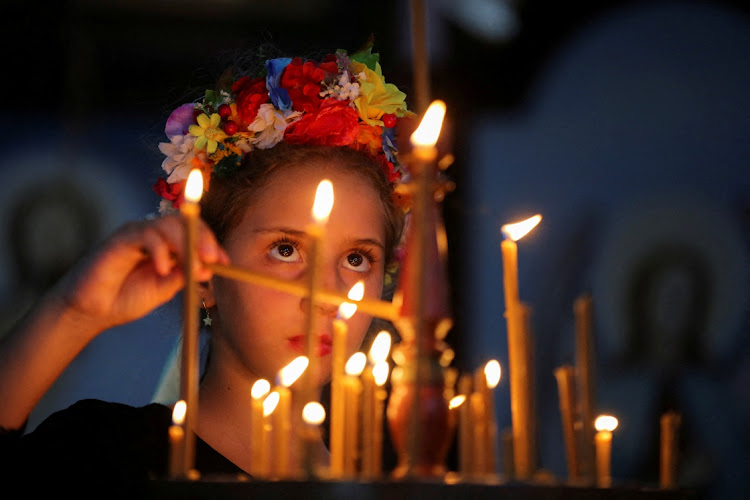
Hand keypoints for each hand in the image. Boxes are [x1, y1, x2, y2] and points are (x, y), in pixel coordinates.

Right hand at [53, 213, 229, 334]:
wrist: (92, 311)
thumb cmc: (125, 298)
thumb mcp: (164, 289)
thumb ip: (182, 276)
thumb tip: (206, 268)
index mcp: (167, 244)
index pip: (194, 233)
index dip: (211, 244)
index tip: (224, 263)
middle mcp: (153, 234)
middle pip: (184, 222)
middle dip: (203, 239)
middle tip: (214, 259)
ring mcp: (136, 234)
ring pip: (167, 224)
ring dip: (186, 244)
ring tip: (194, 268)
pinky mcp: (120, 239)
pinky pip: (144, 235)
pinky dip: (159, 250)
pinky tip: (162, 269)